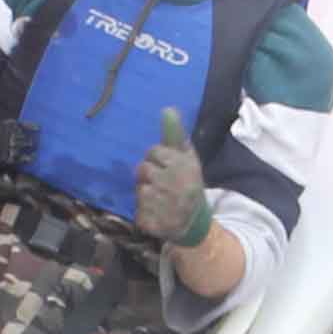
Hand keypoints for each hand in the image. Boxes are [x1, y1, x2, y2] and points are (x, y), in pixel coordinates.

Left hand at [129, 107, 210, 247]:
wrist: (195, 224)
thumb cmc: (189, 185)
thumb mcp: (189, 160)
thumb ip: (176, 135)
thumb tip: (167, 109)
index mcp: (183, 166)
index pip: (153, 152)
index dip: (157, 160)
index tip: (166, 168)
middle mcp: (172, 184)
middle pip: (142, 169)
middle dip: (149, 176)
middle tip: (162, 185)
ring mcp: (161, 205)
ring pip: (139, 190)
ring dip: (146, 194)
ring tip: (160, 200)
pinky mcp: (150, 222)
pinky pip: (137, 210)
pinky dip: (144, 212)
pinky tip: (157, 213)